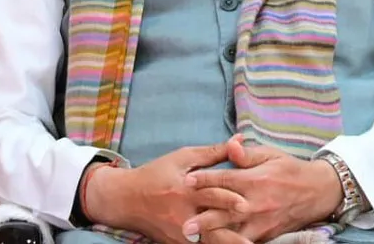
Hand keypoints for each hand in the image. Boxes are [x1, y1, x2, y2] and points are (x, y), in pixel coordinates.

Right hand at [83, 137, 246, 243]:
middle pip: (210, 226)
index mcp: (186, 190)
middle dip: (230, 235)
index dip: (228, 200)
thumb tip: (240, 140)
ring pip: (205, 242)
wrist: (124, 199)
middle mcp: (183, 214)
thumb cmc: (156, 173)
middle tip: (249, 242)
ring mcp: (178, 232)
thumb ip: (214, 152)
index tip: (246, 205)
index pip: (210, 195)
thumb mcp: (183, 157)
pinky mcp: (175, 243)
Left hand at [183, 137, 341, 243]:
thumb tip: (229, 145)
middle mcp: (257, 202)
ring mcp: (262, 221)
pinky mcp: (267, 234)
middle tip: (184, 225)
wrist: (318, 192)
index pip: (225, 179)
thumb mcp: (271, 155)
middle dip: (203, 218)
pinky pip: (245, 240)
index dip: (204, 179)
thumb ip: (247, 154)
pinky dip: (231, 242)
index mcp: (256, 179)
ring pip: (233, 230)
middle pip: (225, 210)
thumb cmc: (290, 170)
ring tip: (194, 240)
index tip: (186, 181)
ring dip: (214, 235)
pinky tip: (217, 243)